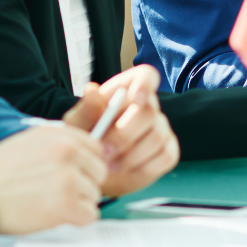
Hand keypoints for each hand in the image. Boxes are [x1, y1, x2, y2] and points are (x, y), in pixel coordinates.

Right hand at [0, 124, 106, 233]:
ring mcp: (68, 176)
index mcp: (61, 135)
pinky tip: (57, 215)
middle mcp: (67, 151)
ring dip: (79, 202)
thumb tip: (84, 153)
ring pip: (95, 194)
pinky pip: (90, 215)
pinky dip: (76, 219)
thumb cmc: (0, 169)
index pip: (96, 147)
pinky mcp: (65, 203)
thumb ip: (60, 144)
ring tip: (53, 202)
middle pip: (99, 171)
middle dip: (85, 183)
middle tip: (64, 192)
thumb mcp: (32, 140)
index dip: (87, 164)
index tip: (79, 173)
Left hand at [64, 65, 179, 195]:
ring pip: (157, 136)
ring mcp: (161, 127)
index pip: (146, 75)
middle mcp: (148, 105)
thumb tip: (91, 90)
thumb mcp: (78, 126)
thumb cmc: (85, 140)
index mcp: (126, 90)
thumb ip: (85, 110)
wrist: (93, 170)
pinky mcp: (168, 150)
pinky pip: (166, 156)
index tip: (136, 98)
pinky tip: (126, 170)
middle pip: (150, 111)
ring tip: (108, 165)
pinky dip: (144, 168)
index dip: (145, 84)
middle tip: (104, 152)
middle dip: (125, 134)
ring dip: (131, 155)